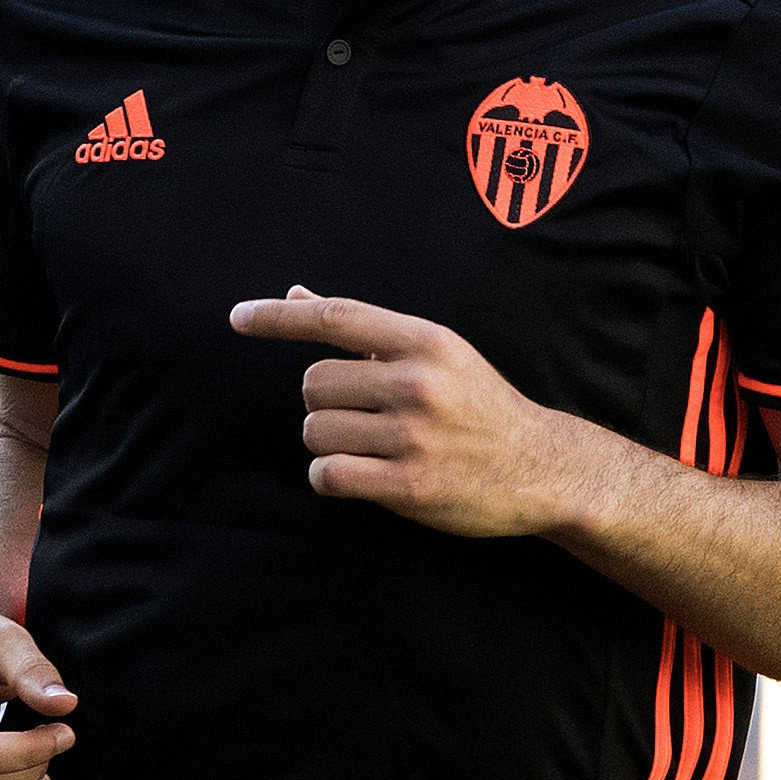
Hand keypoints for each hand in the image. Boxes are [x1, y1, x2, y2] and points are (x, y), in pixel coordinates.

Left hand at [225, 288, 607, 537]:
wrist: (542, 468)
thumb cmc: (477, 406)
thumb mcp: (435, 354)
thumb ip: (365, 331)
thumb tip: (296, 293)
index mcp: (426, 341)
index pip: (335, 317)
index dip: (279, 317)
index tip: (237, 317)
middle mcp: (418, 383)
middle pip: (313, 384)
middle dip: (324, 403)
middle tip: (360, 416)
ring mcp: (414, 436)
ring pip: (316, 431)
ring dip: (327, 443)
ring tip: (367, 447)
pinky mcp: (409, 486)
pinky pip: (328, 475)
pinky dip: (329, 477)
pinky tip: (355, 476)